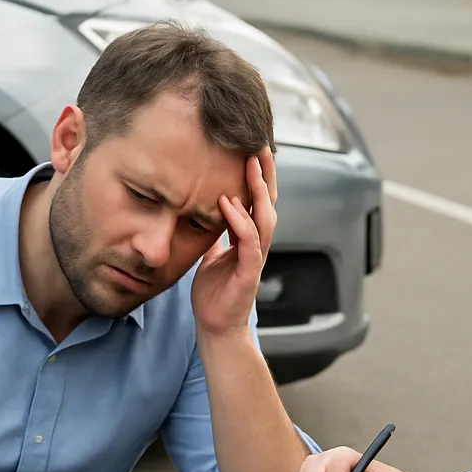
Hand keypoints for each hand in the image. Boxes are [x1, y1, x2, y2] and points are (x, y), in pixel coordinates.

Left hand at [191, 148, 276, 339]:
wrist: (215, 329)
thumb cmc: (213, 296)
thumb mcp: (209, 257)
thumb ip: (213, 236)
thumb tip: (204, 214)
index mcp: (247, 240)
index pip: (256, 201)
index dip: (256, 175)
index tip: (250, 147)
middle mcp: (256, 246)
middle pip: (267, 202)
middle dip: (265, 173)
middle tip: (260, 142)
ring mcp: (254, 259)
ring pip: (264, 218)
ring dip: (258, 190)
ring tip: (250, 163)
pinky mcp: (248, 274)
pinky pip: (249, 242)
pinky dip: (240, 221)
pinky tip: (229, 203)